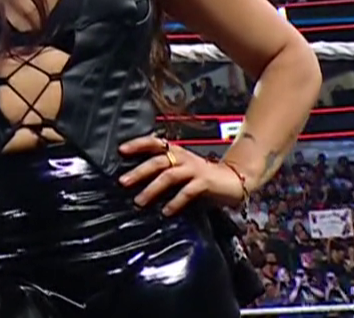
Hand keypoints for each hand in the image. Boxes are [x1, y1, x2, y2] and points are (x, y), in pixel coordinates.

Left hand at [118, 135, 249, 215]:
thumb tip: (135, 180)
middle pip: (157, 161)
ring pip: (169, 176)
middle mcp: (183, 158)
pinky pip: (187, 191)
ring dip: (152, 189)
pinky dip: (175, 201)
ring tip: (139, 201)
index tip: (120, 150)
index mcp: (175, 152)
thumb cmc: (202, 177)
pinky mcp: (204, 182)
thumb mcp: (180, 170)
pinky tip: (166, 211)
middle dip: (138, 171)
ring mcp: (194, 169)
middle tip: (122, 182)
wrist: (233, 180)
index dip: (137, 144)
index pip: (154, 142)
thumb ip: (163, 172)